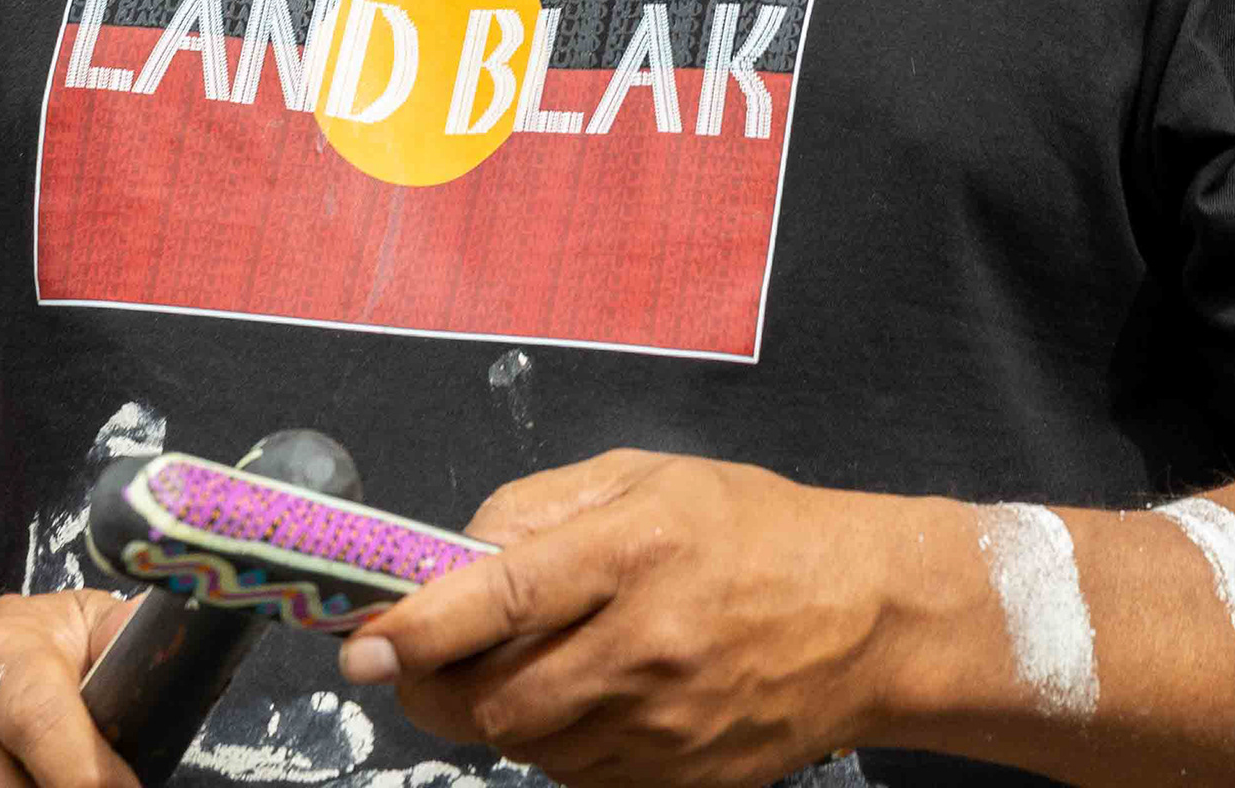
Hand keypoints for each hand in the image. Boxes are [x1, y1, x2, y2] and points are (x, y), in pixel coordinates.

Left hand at [338, 451, 922, 787]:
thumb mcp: (648, 477)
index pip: (501, 600)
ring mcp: (665, 727)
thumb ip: (540, 509)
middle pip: (494, 700)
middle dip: (436, 686)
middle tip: (422, 660)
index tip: (362, 644)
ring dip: (498, 714)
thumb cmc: (755, 530)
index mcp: (634, 551)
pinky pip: (575, 778)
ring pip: (526, 748)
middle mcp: (646, 646)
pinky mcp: (680, 781)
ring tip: (526, 665)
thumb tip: (452, 557)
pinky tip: (582, 701)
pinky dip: (553, 747)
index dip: (419, 628)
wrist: (872, 619)